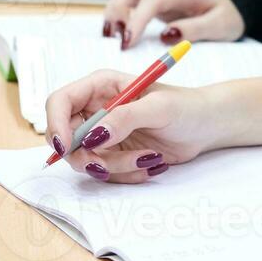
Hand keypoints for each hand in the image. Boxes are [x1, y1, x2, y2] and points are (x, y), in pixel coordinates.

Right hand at [45, 71, 231, 182]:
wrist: (206, 126)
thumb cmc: (186, 106)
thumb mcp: (158, 107)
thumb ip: (124, 118)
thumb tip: (93, 134)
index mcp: (101, 86)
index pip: (60, 102)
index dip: (55, 124)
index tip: (66, 147)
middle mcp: (97, 110)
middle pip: (66, 138)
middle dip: (87, 156)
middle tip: (107, 164)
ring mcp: (104, 135)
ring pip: (87, 160)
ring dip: (116, 166)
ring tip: (149, 157)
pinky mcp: (115, 155)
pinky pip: (106, 173)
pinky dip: (127, 174)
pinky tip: (151, 164)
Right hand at [104, 0, 245, 47]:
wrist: (230, 6)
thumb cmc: (226, 17)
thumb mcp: (221, 26)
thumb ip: (195, 30)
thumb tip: (166, 36)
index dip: (138, 19)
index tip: (127, 43)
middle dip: (117, 6)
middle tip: (114, 36)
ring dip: (114, 8)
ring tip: (111, 37)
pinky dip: (118, 11)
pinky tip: (116, 32)